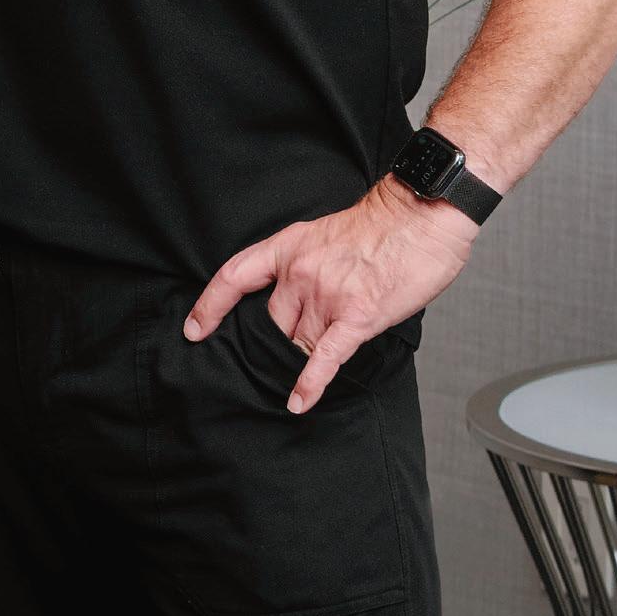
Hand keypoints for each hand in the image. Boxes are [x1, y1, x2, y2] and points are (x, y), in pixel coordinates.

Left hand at [181, 178, 476, 413]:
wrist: (421, 213)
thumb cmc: (383, 226)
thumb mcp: (325, 236)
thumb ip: (306, 268)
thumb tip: (300, 304)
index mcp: (289, 247)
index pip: (234, 277)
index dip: (210, 306)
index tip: (195, 330)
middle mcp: (300, 273)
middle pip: (273, 324)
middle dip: (279, 342)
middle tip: (285, 355)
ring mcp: (326, 295)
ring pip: (299, 342)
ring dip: (303, 358)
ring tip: (306, 373)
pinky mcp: (356, 316)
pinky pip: (324, 357)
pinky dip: (310, 383)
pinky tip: (298, 401)